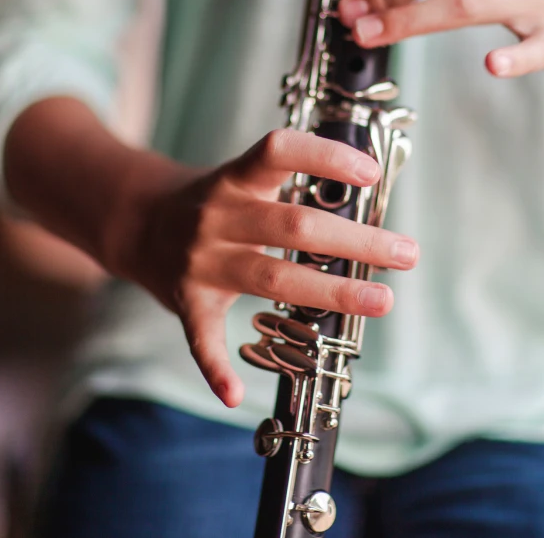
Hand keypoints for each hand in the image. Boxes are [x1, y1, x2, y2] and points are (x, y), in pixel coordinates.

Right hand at [115, 129, 418, 407]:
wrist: (137, 220)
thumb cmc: (210, 200)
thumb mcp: (242, 177)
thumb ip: (290, 187)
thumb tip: (362, 203)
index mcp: (235, 178)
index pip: (279, 151)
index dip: (324, 157)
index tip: (370, 173)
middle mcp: (218, 216)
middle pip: (294, 226)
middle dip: (356, 240)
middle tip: (406, 254)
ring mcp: (201, 260)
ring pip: (271, 277)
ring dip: (330, 290)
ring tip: (382, 300)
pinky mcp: (187, 300)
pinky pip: (200, 337)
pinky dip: (215, 366)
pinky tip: (236, 392)